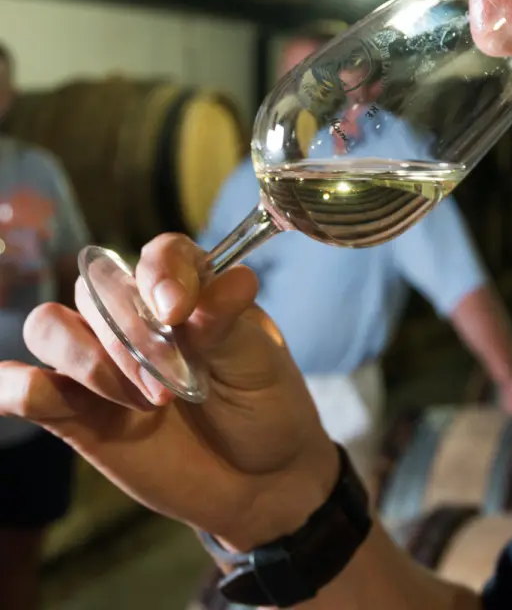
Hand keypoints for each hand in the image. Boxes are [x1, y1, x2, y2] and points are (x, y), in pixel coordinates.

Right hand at [0, 235, 338, 549]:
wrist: (261, 479)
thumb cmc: (264, 403)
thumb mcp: (259, 359)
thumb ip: (229, 321)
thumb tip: (229, 283)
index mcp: (184, 288)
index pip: (158, 255)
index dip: (160, 274)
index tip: (176, 312)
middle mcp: (133, 314)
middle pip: (98, 291)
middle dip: (128, 337)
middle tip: (170, 388)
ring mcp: (100, 360)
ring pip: (50, 326)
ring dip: (85, 360)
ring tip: (139, 404)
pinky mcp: (74, 411)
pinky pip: (22, 386)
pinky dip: (15, 384)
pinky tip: (32, 393)